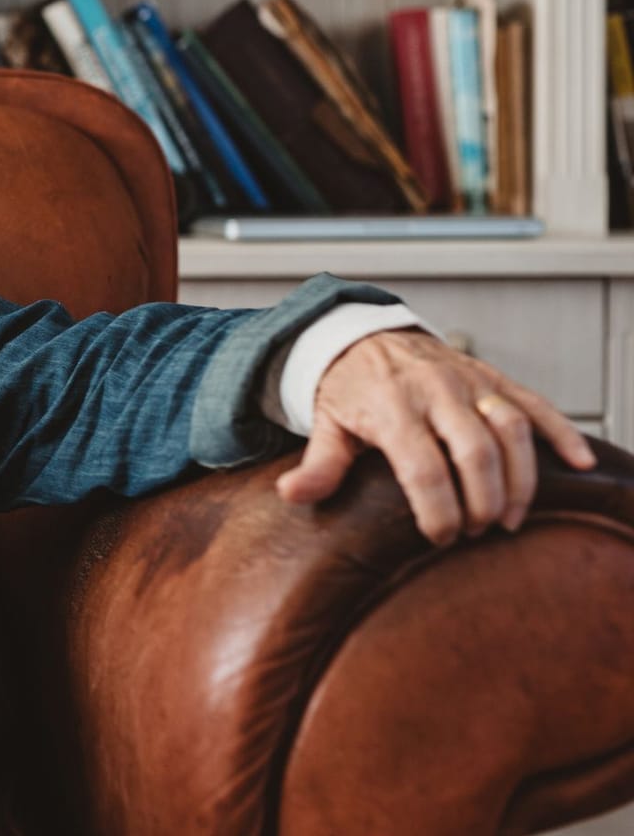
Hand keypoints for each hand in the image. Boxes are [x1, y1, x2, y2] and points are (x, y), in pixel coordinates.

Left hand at [273, 326, 597, 545]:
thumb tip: (291, 495)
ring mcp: (468, 380)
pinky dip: (562, 432)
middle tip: (479, 531)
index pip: (423, 468)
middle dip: (483, 500)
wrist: (360, 335)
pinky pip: (535, 403)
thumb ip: (318, 464)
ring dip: (521, 478)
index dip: (438, 510)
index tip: (441, 538)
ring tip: (512, 517)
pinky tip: (581, 462)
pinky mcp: (492, 376)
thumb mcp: (324, 424)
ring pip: (511, 429)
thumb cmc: (344, 390)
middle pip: (474, 451)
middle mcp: (434, 390)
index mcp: (390, 408)